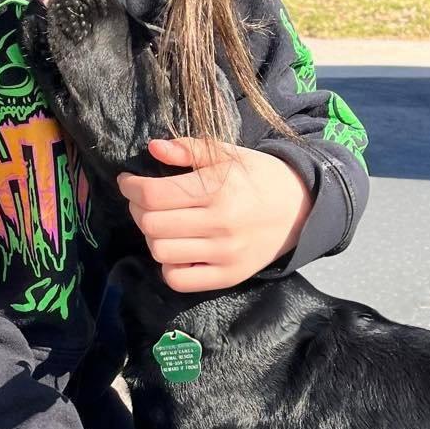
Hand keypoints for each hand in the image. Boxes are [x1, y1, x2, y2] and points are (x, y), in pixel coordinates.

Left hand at [116, 137, 312, 291]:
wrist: (300, 209)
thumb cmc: (259, 177)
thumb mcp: (228, 154)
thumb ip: (190, 149)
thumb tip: (153, 149)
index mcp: (218, 190)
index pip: (154, 194)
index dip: (131, 187)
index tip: (129, 182)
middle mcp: (220, 224)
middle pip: (152, 224)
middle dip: (138, 210)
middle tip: (144, 202)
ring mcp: (224, 255)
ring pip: (161, 252)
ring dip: (152, 237)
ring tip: (161, 224)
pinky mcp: (228, 276)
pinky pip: (179, 280)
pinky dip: (169, 266)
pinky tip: (177, 250)